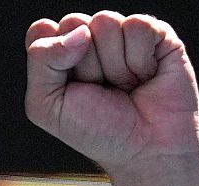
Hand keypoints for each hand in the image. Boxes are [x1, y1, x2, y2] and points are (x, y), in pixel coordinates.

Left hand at [24, 12, 198, 172]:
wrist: (145, 151)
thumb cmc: (95, 131)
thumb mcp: (47, 105)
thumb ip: (41, 60)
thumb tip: (79, 31)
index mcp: (59, 53)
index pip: (42, 30)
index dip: (53, 58)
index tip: (68, 87)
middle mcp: (89, 39)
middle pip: (74, 23)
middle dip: (85, 64)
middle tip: (101, 90)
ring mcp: (123, 34)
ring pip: (105, 21)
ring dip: (114, 64)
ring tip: (125, 86)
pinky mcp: (156, 34)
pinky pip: (137, 25)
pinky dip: (140, 58)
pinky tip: (146, 77)